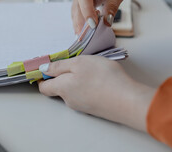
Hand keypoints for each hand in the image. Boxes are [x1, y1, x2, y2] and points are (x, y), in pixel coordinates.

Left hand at [38, 56, 155, 131]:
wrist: (128, 101)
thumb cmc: (102, 78)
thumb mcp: (79, 63)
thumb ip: (59, 66)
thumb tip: (43, 69)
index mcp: (62, 88)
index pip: (44, 87)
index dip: (43, 77)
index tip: (48, 67)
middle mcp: (69, 100)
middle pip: (59, 88)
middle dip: (63, 76)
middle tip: (76, 64)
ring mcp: (82, 106)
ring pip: (73, 91)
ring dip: (78, 80)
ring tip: (91, 70)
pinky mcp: (95, 108)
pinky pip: (86, 95)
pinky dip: (89, 87)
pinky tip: (100, 80)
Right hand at [72, 0, 161, 33]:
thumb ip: (113, 5)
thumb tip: (106, 22)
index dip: (86, 9)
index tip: (92, 24)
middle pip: (77, 3)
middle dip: (81, 21)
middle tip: (85, 37)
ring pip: (76, 9)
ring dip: (79, 23)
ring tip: (83, 38)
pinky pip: (79, 11)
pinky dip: (82, 21)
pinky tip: (84, 32)